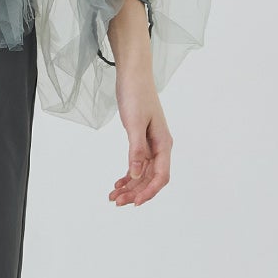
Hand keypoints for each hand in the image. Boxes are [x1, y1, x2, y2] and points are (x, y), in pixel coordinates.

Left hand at [109, 53, 172, 206]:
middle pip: (151, 178)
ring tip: (113, 195)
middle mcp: (160, 147)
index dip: (149, 191)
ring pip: (143, 173)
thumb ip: (136, 150)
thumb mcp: (134, 123)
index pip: (161, 176)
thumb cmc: (136, 95)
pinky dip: (128, 175)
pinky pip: (137, 164)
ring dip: (130, 186)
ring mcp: (151, 144)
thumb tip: (135, 175)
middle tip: (116, 201)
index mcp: (163, 144)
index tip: (134, 202)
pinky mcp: (141, 140)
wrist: (133, 75)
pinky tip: (118, 183)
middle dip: (135, 192)